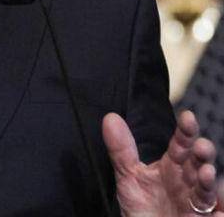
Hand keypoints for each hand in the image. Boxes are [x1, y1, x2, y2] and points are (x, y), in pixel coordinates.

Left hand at [103, 110, 221, 216]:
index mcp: (172, 168)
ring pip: (207, 192)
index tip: (187, 117)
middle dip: (202, 154)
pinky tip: (218, 213)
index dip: (185, 131)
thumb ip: (121, 150)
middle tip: (201, 147)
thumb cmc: (141, 207)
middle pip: (198, 164)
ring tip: (206, 173)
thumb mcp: (129, 178)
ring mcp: (196, 206)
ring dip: (210, 182)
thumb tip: (110, 117)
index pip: (180, 145)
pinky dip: (218, 215)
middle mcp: (187, 183)